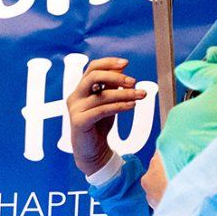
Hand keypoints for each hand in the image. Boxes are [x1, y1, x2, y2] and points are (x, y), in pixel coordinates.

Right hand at [67, 57, 144, 177]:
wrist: (92, 152)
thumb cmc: (99, 126)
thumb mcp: (108, 103)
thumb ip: (111, 88)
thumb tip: (122, 70)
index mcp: (80, 90)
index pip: (92, 68)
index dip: (109, 63)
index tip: (126, 63)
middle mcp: (75, 97)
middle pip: (94, 76)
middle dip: (116, 76)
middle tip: (134, 81)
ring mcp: (75, 109)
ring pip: (102, 95)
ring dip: (125, 93)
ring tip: (141, 95)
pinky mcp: (79, 122)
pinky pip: (102, 110)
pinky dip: (119, 106)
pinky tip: (132, 105)